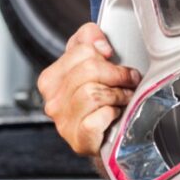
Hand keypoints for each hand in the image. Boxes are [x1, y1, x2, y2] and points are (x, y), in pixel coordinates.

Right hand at [38, 23, 141, 158]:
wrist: (105, 138)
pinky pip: (99, 118)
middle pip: (90, 70)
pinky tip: (114, 115)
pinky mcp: (78, 139)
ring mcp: (64, 122)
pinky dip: (112, 114)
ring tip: (123, 98)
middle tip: (128, 81)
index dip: (106, 56)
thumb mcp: (89, 63)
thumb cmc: (97, 101)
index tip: (116, 63)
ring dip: (117, 94)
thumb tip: (101, 44)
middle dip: (116, 74)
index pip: (82, 50)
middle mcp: (53, 101)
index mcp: (50, 79)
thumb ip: (88, 39)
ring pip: (93, 93)